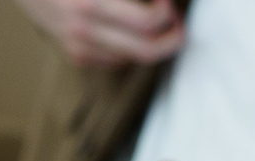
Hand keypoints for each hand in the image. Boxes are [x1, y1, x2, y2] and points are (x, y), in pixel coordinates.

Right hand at [14, 0, 183, 67]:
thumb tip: (161, 3)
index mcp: (91, 4)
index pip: (146, 22)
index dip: (167, 13)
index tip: (169, 4)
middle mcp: (84, 30)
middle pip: (146, 51)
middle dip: (172, 40)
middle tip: (179, 25)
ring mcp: (79, 46)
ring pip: (133, 59)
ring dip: (153, 43)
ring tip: (157, 24)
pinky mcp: (75, 55)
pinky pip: (115, 60)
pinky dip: (130, 48)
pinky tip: (129, 31)